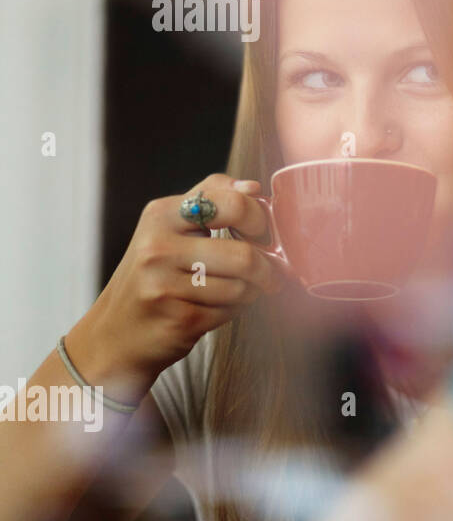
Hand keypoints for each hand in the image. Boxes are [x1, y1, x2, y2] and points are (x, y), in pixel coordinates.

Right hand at [68, 173, 285, 390]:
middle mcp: (157, 247)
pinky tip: (215, 309)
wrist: (115, 334)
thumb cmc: (154, 276)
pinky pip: (230, 312)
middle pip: (244, 254)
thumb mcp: (171, 229)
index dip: (259, 219)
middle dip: (267, 268)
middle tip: (269, 274)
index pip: (233, 202)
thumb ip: (212, 201)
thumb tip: (254, 186)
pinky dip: (233, 312)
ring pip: (242, 287)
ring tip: (234, 292)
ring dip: (250, 293)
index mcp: (161, 215)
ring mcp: (163, 285)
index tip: (261, 234)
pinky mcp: (176, 319)